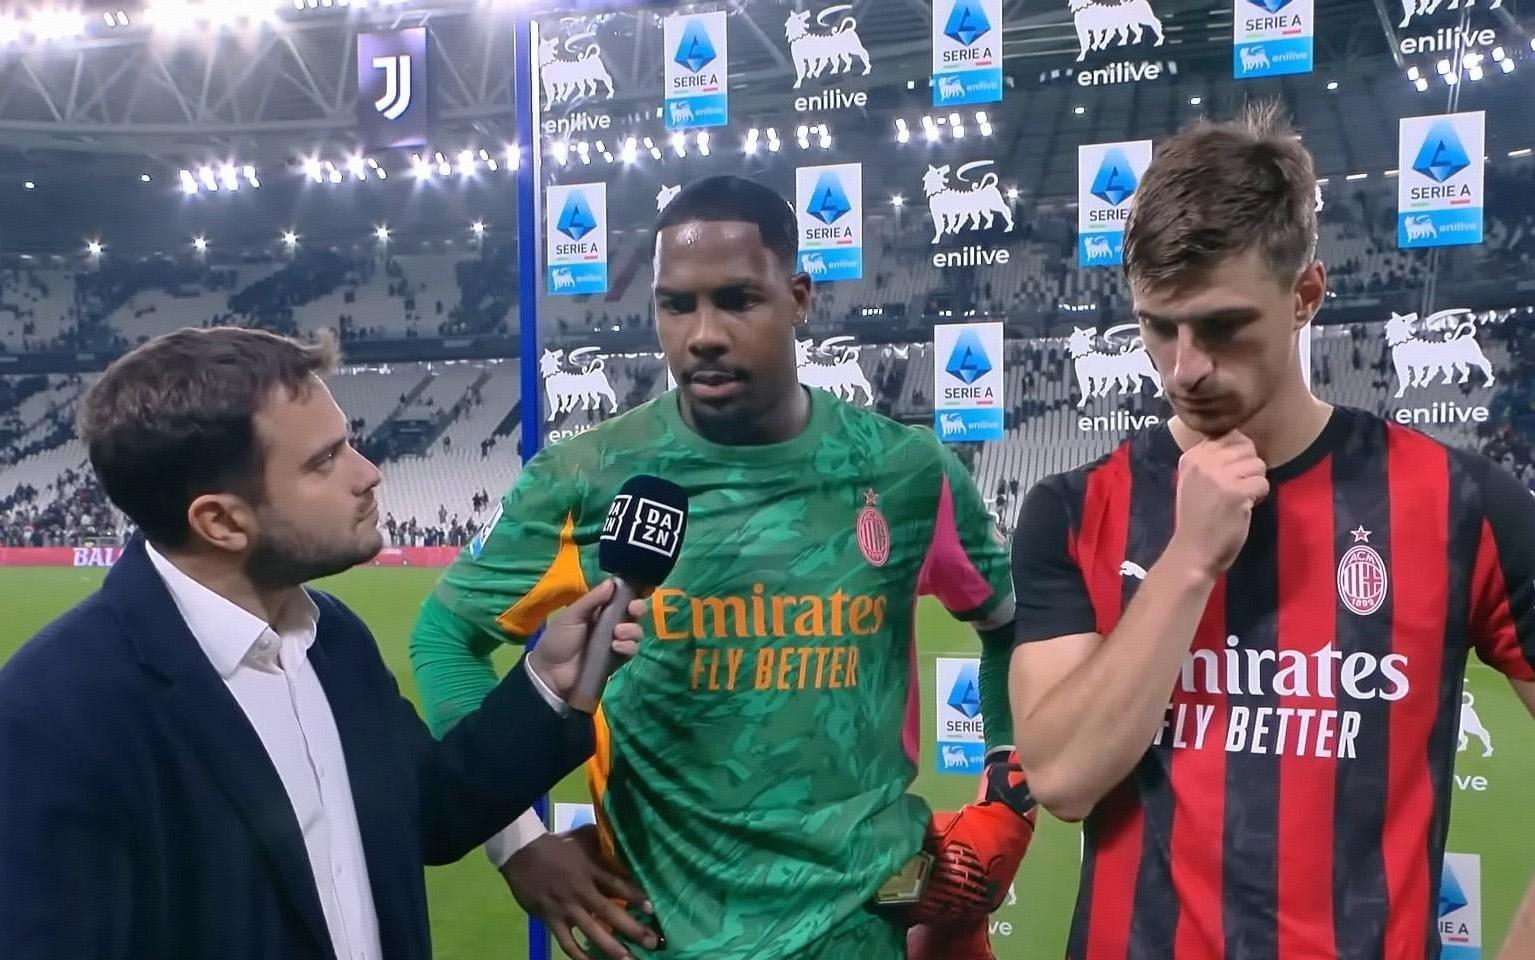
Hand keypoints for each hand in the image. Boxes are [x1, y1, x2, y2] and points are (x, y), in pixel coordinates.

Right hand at [500, 826, 658, 959]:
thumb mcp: (584, 836)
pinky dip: (580, 956)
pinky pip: (567, 943)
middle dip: (632, 929)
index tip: (652, 908)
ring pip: (592, 932)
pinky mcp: (551, 920)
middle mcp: (581, 891)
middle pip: (609, 913)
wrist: (523, 853)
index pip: (618, 885)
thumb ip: (604, 841)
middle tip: (653, 942)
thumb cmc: (558, 845)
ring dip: (612, 948)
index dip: (635, 896)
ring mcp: (566, 908)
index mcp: (590, 870)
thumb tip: (626, 838)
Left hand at [526, 581, 647, 701]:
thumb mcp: (572, 616)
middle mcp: (610, 624)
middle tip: (633, 609)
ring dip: (631, 629)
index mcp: (599, 611)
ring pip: (635, 631)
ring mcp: (615, 642)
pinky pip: (631, 650)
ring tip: (618, 633)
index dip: (631, 594)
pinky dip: (628, 646)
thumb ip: (592, 600)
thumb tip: (612, 582)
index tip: (638, 589)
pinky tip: (616, 646)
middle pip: (633, 613)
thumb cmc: (558, 640)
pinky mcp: (617, 659)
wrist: (551, 673)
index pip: (620, 598)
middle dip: (637, 608)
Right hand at [1166, 431, 1268, 579]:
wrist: (1193, 551)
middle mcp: (1203, 462)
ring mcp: (1220, 476)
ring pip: (1258, 464)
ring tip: (1239, 499)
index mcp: (1192, 457)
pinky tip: (1244, 507)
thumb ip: (1212, 459)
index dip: (1237, 455)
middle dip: (1248, 467)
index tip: (1227, 476)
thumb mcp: (1194, 480)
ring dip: (1254, 482)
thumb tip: (1242, 441)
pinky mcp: (1237, 492)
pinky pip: (1263, 483)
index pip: (1229, 436)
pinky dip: (1259, 496)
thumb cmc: (1196, 518)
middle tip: (1235, 488)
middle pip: (1246, 447)